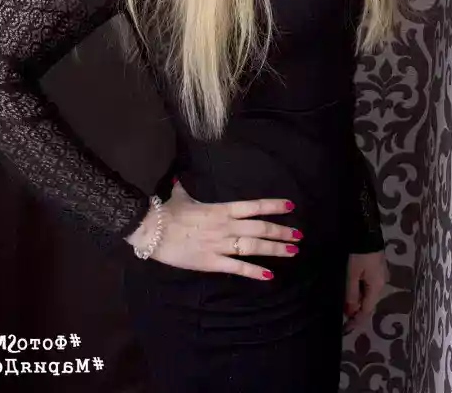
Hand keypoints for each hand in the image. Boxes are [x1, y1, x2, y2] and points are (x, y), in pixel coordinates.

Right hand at [126, 180, 301, 280]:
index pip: (254, 207)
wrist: (152, 230)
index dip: (274, 206)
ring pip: (254, 247)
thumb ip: (186, 188)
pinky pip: (237, 267)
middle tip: (299, 236)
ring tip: (292, 252)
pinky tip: (269, 275)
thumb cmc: (168, 211)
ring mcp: (220, 245)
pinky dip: (254, 272)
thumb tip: (180, 177)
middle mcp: (226, 226)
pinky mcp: (211, 262)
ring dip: (275, 250)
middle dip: (282, 232)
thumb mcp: (181, 195)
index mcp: (222, 209)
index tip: (291, 207)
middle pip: (260, 229)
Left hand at [343, 250, 388, 329]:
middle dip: (356, 311)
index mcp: (377, 287)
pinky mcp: (376, 267)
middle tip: (342, 318)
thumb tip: (350, 313)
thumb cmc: (358, 254)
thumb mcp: (352, 274)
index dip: (356, 321)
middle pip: (369, 303)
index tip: (345, 329)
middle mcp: (382, 283)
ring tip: (344, 305)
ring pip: (368, 294)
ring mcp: (380, 274)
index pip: (367, 311)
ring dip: (357, 301)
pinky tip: (351, 290)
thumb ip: (351, 294)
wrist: (366, 231)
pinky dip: (360, 290)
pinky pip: (368, 285)